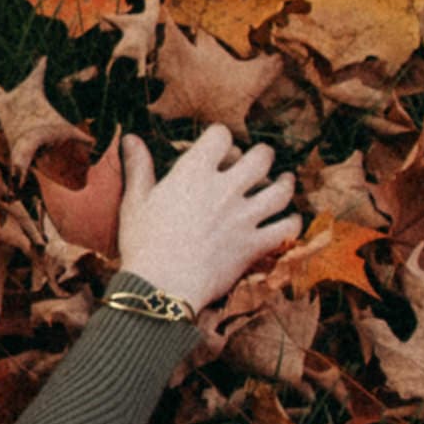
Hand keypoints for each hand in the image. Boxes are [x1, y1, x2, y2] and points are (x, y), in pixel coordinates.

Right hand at [114, 124, 299, 312]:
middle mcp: (225, 189)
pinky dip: (293, 221)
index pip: (221, 135)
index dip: (221, 138)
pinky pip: (287, 228)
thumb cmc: (142, 244)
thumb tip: (130, 138)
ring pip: (281, 191)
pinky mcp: (254, 245)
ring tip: (284, 181)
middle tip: (259, 161)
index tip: (217, 149)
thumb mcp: (135, 201)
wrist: (160, 287)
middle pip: (261, 158)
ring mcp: (243, 217)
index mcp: (194, 173)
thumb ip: (139, 167)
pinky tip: (290, 218)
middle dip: (261, 155)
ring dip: (285, 183)